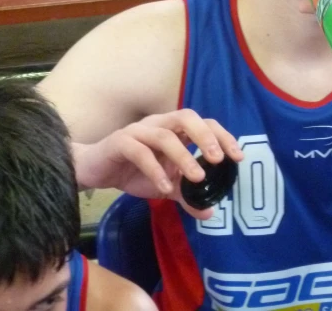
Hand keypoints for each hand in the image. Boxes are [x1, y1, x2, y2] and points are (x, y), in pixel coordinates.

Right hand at [74, 109, 242, 219]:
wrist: (94, 171)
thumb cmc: (133, 172)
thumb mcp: (165, 185)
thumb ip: (187, 195)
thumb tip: (210, 213)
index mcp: (175, 129)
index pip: (205, 123)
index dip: (223, 136)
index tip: (238, 157)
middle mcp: (159, 124)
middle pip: (187, 117)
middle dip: (205, 136)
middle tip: (218, 159)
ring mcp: (139, 131)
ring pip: (164, 135)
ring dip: (183, 156)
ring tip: (197, 178)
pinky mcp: (119, 142)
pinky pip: (139, 152)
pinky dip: (155, 170)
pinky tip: (164, 189)